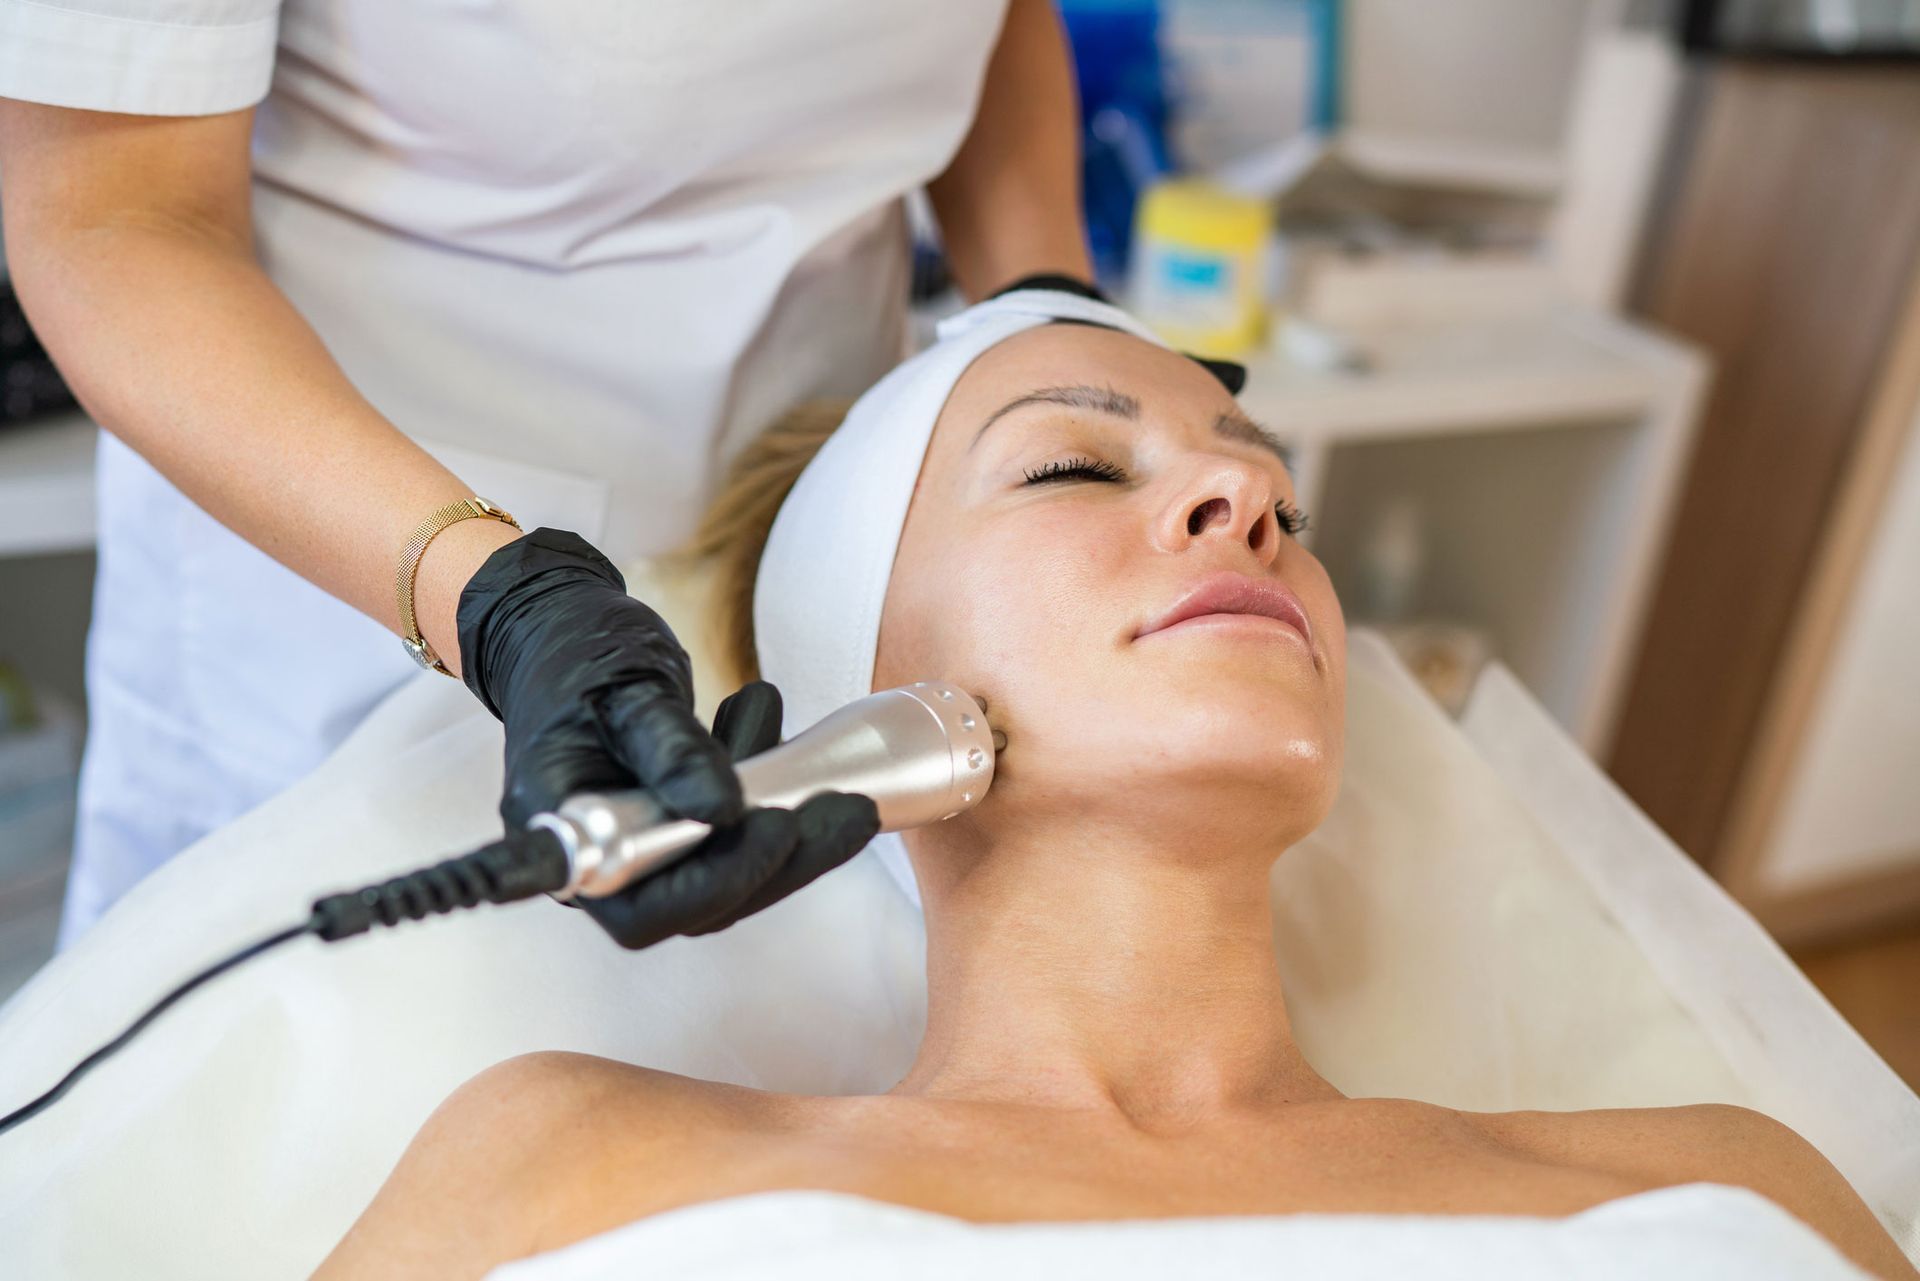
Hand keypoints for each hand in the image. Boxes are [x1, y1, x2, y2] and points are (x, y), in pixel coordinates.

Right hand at [575, 680, 878, 947]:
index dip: (710, 888)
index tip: (774, 827)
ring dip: (796, 832)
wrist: (558, 628)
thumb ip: (673, 749)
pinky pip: (735, 836)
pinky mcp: (675, 827)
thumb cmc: (574, 653)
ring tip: (835, 779)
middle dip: (784, 859)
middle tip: (850, 808)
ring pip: (729, 875)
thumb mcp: (626, 689)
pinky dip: (773, 792)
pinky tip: (769, 725)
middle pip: (699, 902)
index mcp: (561, 832)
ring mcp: (639, 847)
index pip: (638, 905)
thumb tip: (726, 811)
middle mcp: (598, 858)